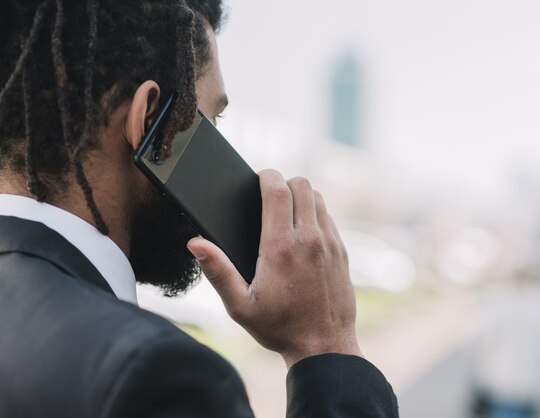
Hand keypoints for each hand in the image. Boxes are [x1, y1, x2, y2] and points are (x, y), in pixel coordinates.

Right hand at [187, 169, 362, 367]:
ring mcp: (329, 244)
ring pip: (318, 197)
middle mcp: (309, 239)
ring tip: (285, 212)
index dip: (266, 176)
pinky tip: (302, 232)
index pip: (278, 189)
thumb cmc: (279, 328)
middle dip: (283, 182)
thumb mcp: (240, 306)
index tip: (257, 179)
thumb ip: (217, 272)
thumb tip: (196, 243)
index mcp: (280, 247)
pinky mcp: (342, 251)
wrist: (324, 346)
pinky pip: (329, 217)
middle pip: (301, 184)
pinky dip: (315, 214)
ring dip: (301, 196)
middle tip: (268, 197)